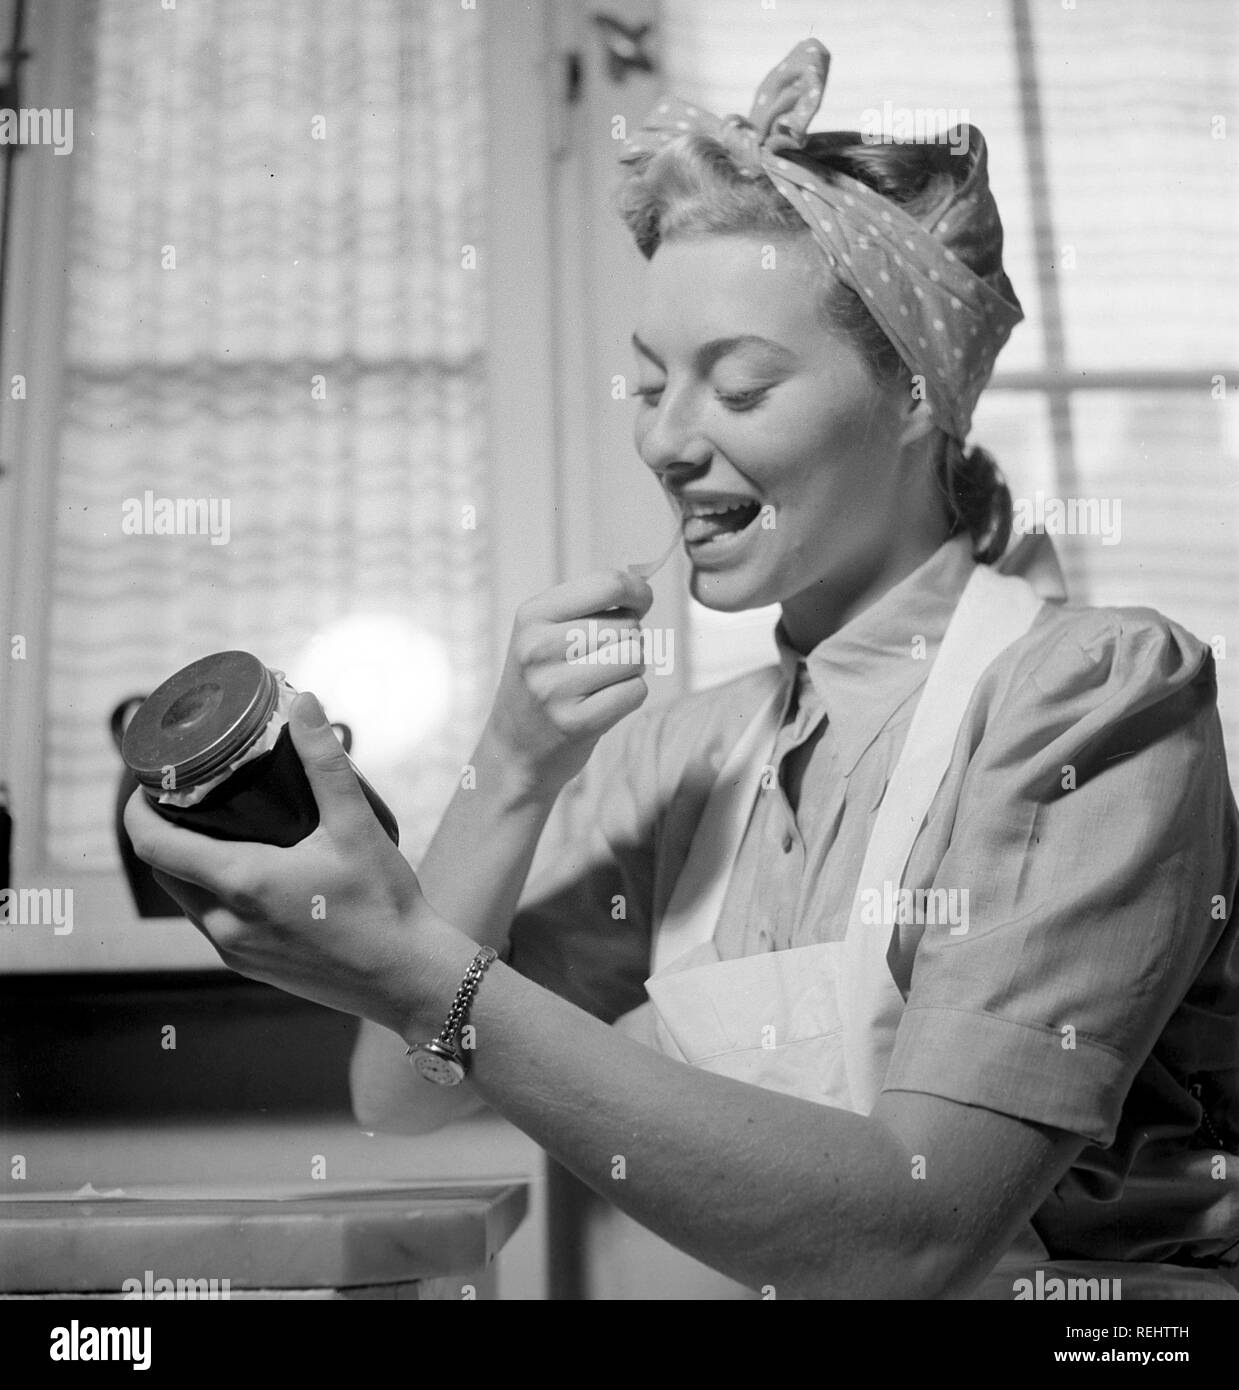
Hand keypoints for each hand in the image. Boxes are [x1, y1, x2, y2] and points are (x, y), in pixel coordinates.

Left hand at [124, 692, 466, 1037]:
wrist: (408, 977)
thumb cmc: (385, 904)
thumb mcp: (356, 826)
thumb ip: (325, 763)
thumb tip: (304, 705)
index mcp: (242, 884)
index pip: (153, 845)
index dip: (137, 810)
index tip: (149, 782)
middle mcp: (226, 924)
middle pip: (166, 871)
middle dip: (165, 832)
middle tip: (190, 796)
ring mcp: (236, 951)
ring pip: (188, 899)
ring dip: (191, 865)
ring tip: (220, 829)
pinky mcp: (252, 967)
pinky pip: (213, 924)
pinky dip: (215, 893)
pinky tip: (250, 874)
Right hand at [483, 568, 654, 795]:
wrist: (514, 748)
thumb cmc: (545, 680)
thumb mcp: (546, 632)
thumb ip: (590, 605)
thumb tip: (643, 588)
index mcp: (532, 615)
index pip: (608, 583)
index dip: (637, 592)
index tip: (640, 603)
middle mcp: (538, 648)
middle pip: (628, 626)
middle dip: (629, 640)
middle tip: (602, 659)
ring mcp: (554, 687)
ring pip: (635, 657)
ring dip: (631, 669)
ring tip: (601, 681)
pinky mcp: (575, 722)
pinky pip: (636, 691)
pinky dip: (630, 696)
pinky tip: (603, 703)